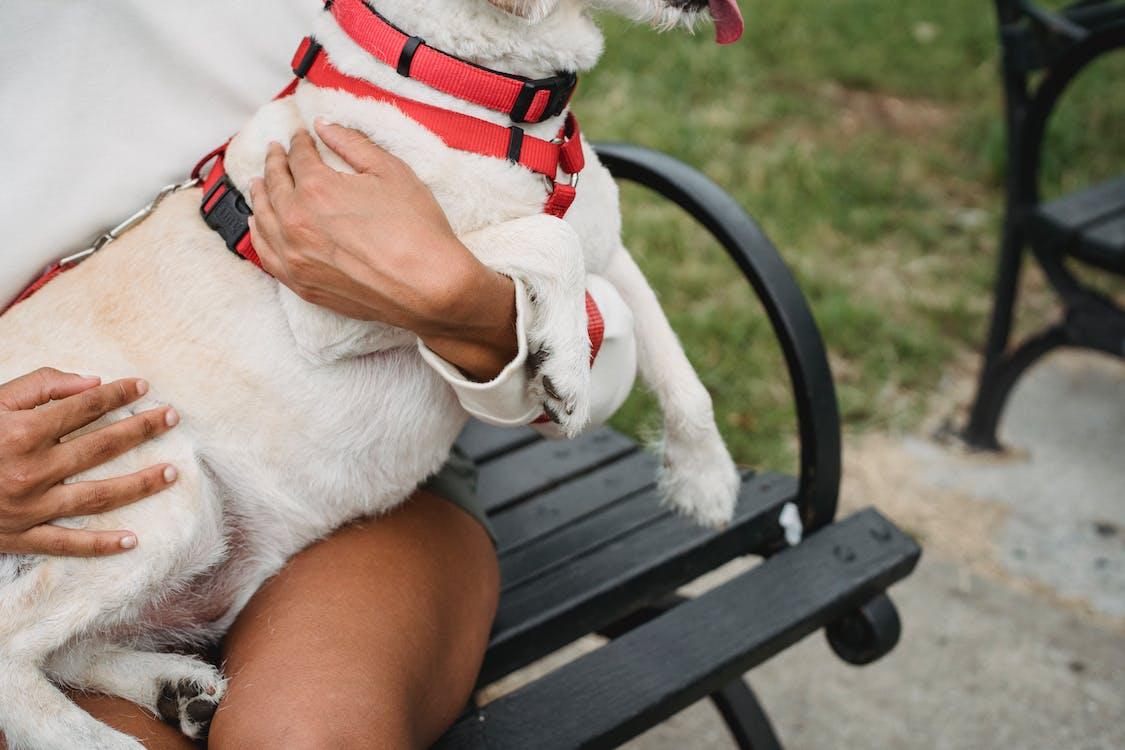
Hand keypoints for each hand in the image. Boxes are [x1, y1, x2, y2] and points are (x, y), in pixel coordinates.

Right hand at [0, 369, 179, 556]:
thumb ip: (41, 385)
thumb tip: (92, 382)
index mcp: (22, 432)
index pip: (84, 408)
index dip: (117, 394)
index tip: (144, 387)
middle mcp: (30, 470)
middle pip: (101, 447)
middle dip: (141, 430)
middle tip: (171, 418)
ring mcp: (28, 507)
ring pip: (97, 496)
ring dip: (139, 484)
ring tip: (171, 473)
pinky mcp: (19, 537)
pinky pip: (67, 544)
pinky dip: (101, 545)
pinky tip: (133, 540)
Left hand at [248, 122, 517, 380]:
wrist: (428, 287)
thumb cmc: (417, 230)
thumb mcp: (391, 172)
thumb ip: (353, 144)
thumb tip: (325, 126)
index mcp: (316, 188)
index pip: (299, 157)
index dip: (299, 142)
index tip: (301, 136)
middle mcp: (296, 221)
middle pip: (275, 184)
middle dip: (274, 163)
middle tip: (275, 151)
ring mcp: (295, 256)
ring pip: (264, 218)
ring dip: (260, 195)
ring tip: (259, 183)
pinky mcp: (301, 283)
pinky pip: (266, 254)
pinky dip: (258, 234)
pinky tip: (259, 223)